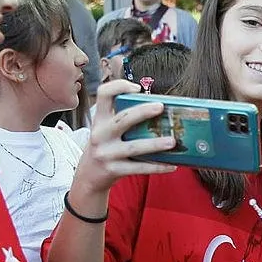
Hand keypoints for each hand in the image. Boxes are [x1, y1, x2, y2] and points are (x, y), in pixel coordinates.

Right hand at [68, 79, 178, 208]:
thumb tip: (157, 109)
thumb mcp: (105, 130)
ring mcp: (106, 153)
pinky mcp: (113, 170)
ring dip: (154, 144)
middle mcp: (100, 134)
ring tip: (172, 141)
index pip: (103, 94)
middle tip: (160, 107)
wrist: (88, 175)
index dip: (119, 86)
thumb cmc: (105, 147)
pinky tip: (171, 164)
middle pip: (122, 119)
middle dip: (142, 112)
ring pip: (133, 147)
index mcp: (99, 120)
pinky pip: (138, 168)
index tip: (137, 88)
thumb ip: (122, 118)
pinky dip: (157, 166)